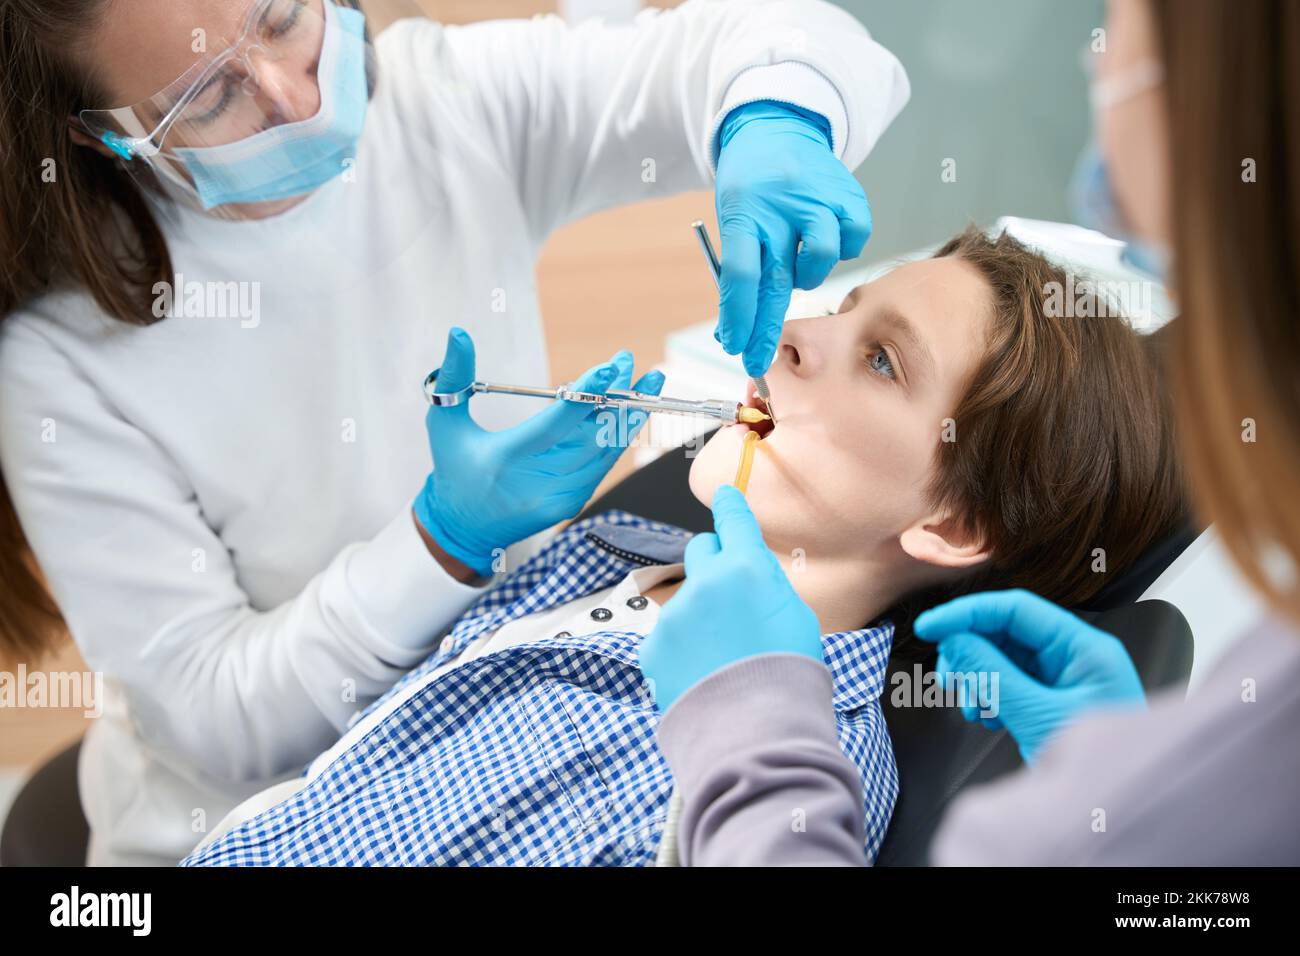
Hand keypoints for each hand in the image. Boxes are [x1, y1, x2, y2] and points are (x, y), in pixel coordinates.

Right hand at [414, 327, 662, 575]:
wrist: (462, 529)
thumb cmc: (453, 469)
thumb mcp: (443, 422)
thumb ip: (454, 377)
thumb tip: (459, 332)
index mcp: (506, 458)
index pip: (556, 422)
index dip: (587, 394)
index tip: (611, 367)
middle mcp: (538, 482)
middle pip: (591, 434)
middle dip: (616, 395)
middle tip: (629, 361)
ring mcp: (559, 497)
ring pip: (604, 450)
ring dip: (625, 413)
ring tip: (642, 380)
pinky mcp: (571, 504)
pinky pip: (601, 464)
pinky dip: (615, 436)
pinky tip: (626, 410)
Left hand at [639, 485, 821, 711]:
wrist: (756, 732)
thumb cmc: (788, 676)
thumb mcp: (797, 616)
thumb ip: (765, 585)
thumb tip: (749, 574)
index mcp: (744, 568)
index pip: (732, 518)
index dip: (729, 504)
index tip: (724, 494)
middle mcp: (703, 583)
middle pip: (702, 551)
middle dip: (716, 564)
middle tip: (733, 597)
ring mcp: (673, 615)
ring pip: (686, 599)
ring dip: (700, 615)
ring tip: (724, 656)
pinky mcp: (653, 647)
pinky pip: (667, 634)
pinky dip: (682, 648)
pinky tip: (704, 672)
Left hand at [714, 100, 872, 376]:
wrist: (778, 127)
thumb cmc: (751, 187)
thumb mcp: (734, 217)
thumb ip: (739, 267)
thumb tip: (736, 330)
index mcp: (745, 211)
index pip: (740, 274)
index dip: (740, 317)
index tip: (736, 349)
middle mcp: (783, 206)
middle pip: (777, 280)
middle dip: (765, 328)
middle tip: (757, 359)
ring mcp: (820, 200)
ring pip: (819, 262)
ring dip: (806, 275)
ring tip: (798, 259)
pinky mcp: (850, 197)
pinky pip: (852, 243)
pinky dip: (840, 249)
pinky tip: (825, 235)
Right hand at [913, 589, 1146, 763]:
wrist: (1110, 818)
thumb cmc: (1099, 772)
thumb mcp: (1038, 717)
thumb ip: (993, 673)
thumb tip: (956, 640)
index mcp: (1085, 649)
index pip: (1017, 610)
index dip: (968, 613)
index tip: (930, 627)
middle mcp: (1075, 659)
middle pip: (1006, 633)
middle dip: (970, 652)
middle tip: (948, 677)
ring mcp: (1063, 682)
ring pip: (1002, 660)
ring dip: (977, 679)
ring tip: (973, 708)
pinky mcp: (1050, 704)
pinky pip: (1008, 685)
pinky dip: (989, 697)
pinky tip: (988, 718)